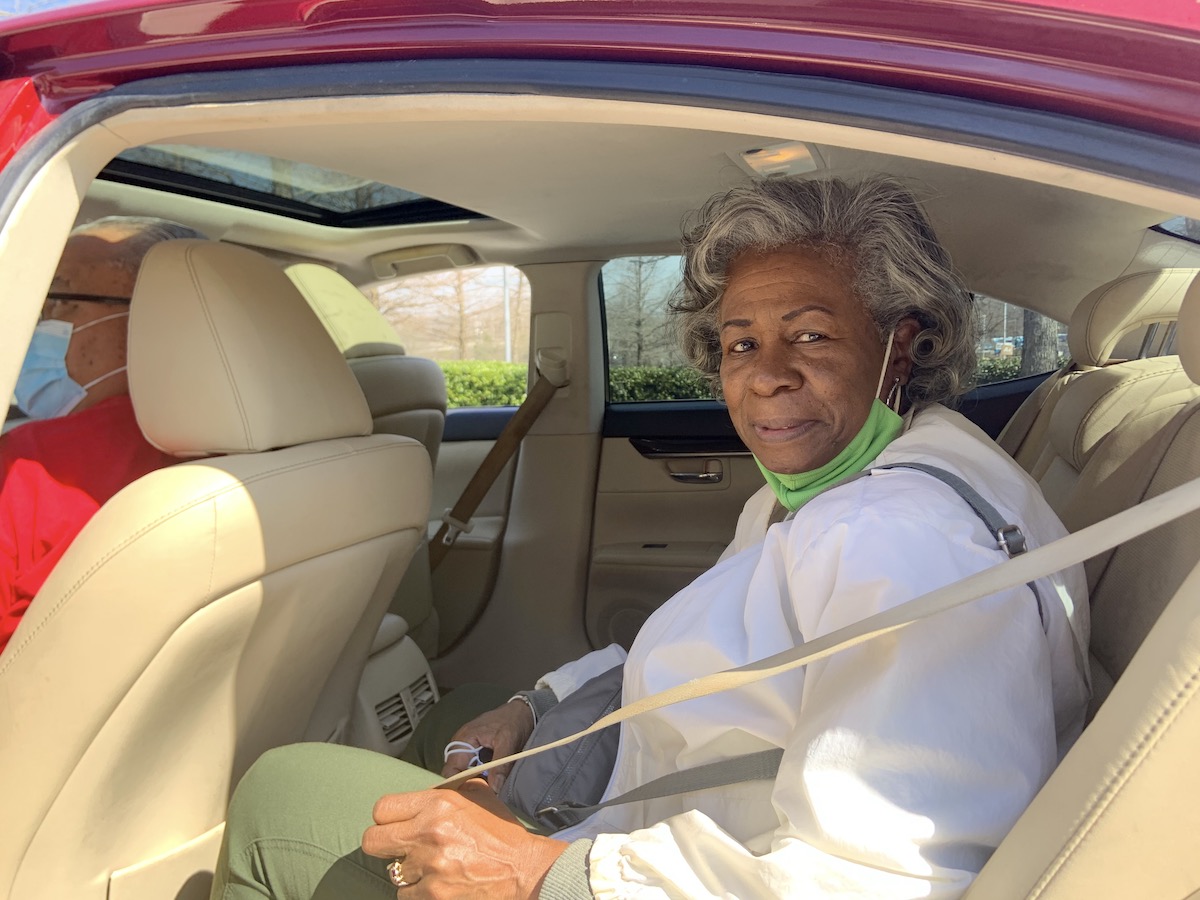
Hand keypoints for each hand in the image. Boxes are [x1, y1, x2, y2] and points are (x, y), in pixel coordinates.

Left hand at [363, 779, 567, 898]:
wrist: (523, 868)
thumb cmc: (501, 832)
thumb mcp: (478, 795)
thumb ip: (447, 791)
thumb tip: (424, 794)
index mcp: (437, 804)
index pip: (382, 809)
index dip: (386, 818)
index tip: (395, 824)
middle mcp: (428, 832)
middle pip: (372, 840)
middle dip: (383, 844)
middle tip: (399, 847)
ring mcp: (430, 865)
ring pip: (391, 872)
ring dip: (407, 870)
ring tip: (429, 867)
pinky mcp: (434, 893)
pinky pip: (405, 895)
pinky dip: (418, 891)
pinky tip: (436, 882)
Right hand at [441, 699, 534, 791]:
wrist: (523, 710)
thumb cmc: (513, 721)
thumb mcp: (508, 741)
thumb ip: (500, 765)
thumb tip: (494, 788)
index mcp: (464, 739)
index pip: (450, 770)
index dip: (457, 786)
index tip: (471, 798)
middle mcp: (461, 744)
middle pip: (455, 774)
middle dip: (466, 787)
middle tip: (482, 798)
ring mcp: (468, 748)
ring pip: (464, 773)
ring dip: (474, 782)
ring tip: (487, 792)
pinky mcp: (476, 751)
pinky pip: (472, 769)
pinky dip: (480, 777)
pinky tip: (490, 783)